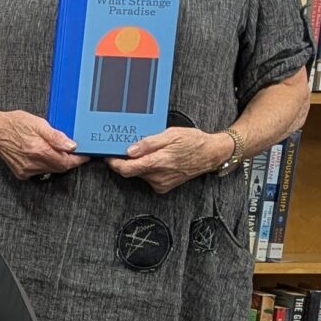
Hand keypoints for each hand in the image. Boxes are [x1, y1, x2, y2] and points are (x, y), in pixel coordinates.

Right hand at [0, 108, 83, 180]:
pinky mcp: (21, 173)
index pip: (66, 162)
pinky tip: (39, 154)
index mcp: (39, 150)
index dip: (78, 160)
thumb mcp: (39, 123)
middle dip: (68, 160)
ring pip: (50, 170)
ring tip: (52, 149)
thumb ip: (56, 136)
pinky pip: (39, 172)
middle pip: (59, 168)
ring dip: (56, 162)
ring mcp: (27, 170)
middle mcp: (33, 163)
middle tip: (71, 150)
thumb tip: (71, 146)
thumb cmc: (15, 124)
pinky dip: (44, 164)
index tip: (85, 156)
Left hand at [116, 126, 233, 194]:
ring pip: (140, 174)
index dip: (115, 163)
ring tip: (152, 151)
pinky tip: (158, 160)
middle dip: (128, 160)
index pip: (127, 169)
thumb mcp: (170, 134)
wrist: (211, 154)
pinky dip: (148, 169)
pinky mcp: (164, 186)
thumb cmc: (193, 142)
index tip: (109, 157)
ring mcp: (161, 183)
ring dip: (140, 164)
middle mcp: (158, 176)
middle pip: (132, 171)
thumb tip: (130, 150)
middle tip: (130, 148)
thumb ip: (148, 143)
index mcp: (158, 162)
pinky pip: (149, 177)